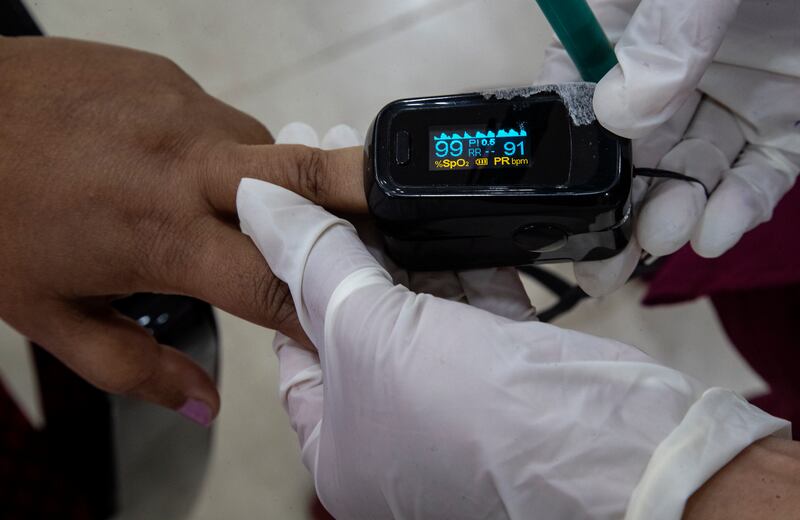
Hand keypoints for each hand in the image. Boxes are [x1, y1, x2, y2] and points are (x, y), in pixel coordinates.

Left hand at [0, 37, 364, 423]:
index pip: (275, 285)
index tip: (343, 326)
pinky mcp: (169, 78)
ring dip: (274, 190)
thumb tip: (204, 406)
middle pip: (308, 180)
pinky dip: (226, 155)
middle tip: (400, 220)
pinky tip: (184, 168)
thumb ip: (137, 368)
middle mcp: (187, 165)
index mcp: (162, 235)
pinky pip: (226, 123)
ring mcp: (182, 109)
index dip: (318, 313)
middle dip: (363, 201)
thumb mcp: (50, 314)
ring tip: (234, 210)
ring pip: (269, 154)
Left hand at [237, 176, 787, 518]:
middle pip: (357, 314)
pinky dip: (461, 259)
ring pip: (418, 302)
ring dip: (405, 240)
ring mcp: (452, 395)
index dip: (289, 268)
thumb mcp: (368, 335)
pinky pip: (472, 302)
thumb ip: (314, 262)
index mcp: (339, 438)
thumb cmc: (469, 420)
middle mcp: (391, 423)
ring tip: (385, 170)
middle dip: (350, 240)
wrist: (610, 453)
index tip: (288, 205)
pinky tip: (449, 212)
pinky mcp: (505, 366)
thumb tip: (257, 204)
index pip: (294, 341)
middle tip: (335, 163)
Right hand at [537, 0, 799, 295]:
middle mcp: (671, 71)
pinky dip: (741, 206)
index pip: (578, 93)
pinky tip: (719, 229)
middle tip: (603, 261)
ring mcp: (729, 97)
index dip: (565, 149)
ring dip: (675, 212)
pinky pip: (759, 173)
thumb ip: (664, 33)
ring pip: (692, 171)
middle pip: (629, 151)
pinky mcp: (784, 120)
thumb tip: (622, 109)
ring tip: (663, 235)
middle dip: (617, 210)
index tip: (559, 198)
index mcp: (627, 30)